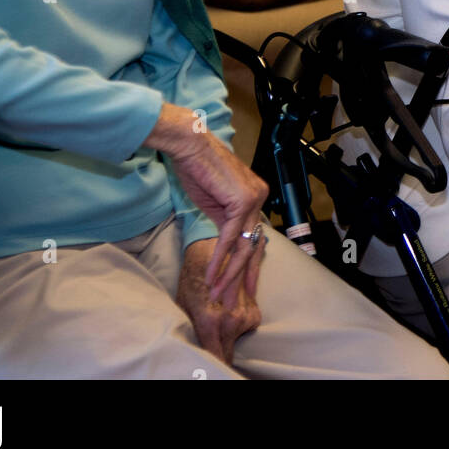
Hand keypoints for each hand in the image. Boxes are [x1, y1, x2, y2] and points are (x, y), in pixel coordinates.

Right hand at [146, 106, 268, 303]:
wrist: (189, 145)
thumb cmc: (197, 168)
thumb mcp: (214, 201)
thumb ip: (224, 220)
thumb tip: (227, 243)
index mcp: (256, 196)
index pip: (255, 237)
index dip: (249, 264)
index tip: (245, 286)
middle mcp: (260, 197)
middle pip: (253, 245)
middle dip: (243, 277)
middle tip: (236, 302)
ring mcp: (253, 199)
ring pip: (243, 247)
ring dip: (228, 275)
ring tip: (218, 297)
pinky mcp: (240, 202)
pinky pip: (229, 239)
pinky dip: (220, 260)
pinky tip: (212, 278)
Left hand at [177, 237, 263, 366]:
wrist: (212, 249)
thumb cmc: (191, 278)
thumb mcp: (182, 307)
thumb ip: (188, 332)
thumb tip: (188, 353)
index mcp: (210, 323)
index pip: (216, 359)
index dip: (210, 368)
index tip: (204, 372)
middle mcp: (232, 321)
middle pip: (227, 354)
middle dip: (218, 353)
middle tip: (208, 344)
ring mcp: (246, 314)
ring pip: (236, 340)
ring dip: (227, 337)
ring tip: (216, 320)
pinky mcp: (254, 308)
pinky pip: (246, 327)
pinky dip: (237, 325)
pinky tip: (227, 311)